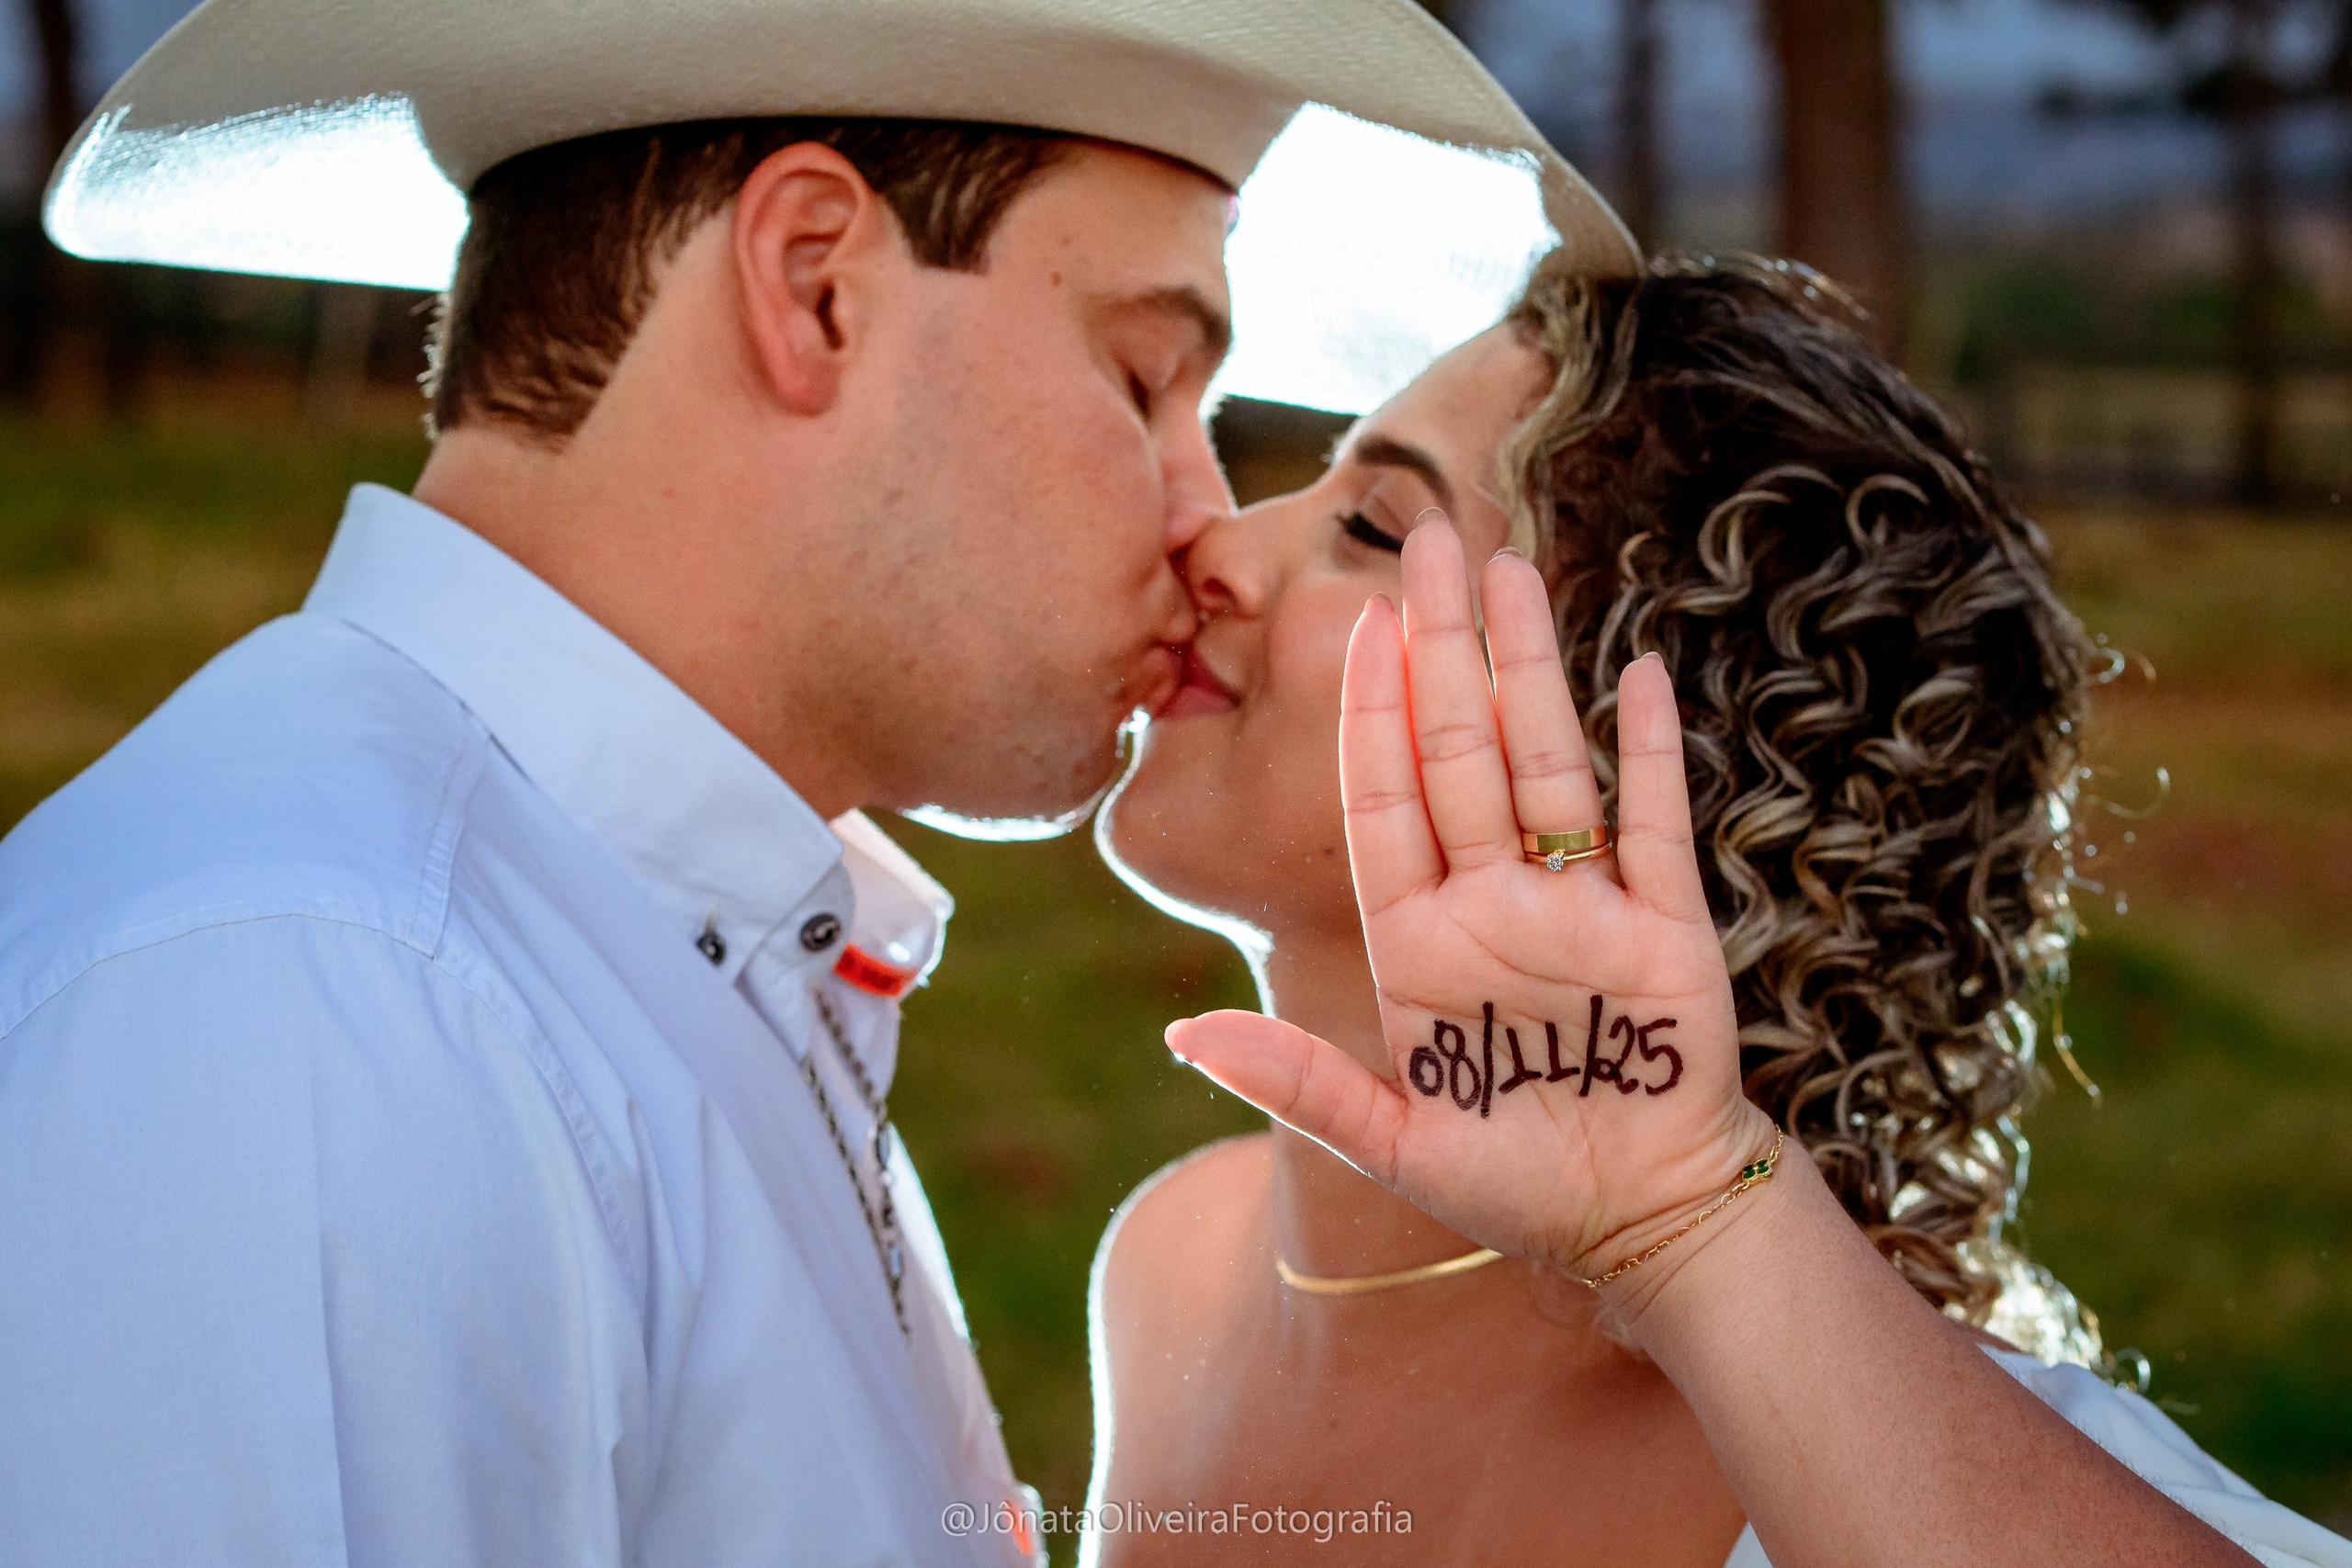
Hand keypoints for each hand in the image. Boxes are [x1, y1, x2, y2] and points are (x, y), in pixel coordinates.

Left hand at [1165, 518, 1775, 1277]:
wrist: (1641, 1224)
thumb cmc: (1515, 1185)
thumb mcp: (1394, 1141)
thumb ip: (1299, 1080)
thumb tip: (1181, 1034)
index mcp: (1421, 941)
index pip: (1386, 799)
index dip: (1372, 712)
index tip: (1359, 623)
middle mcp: (1495, 902)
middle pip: (1461, 750)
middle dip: (1443, 649)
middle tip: (1428, 540)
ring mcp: (1580, 904)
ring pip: (1547, 760)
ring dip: (1533, 667)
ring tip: (1513, 570)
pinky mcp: (1662, 926)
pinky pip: (1651, 822)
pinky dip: (1645, 752)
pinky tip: (1634, 674)